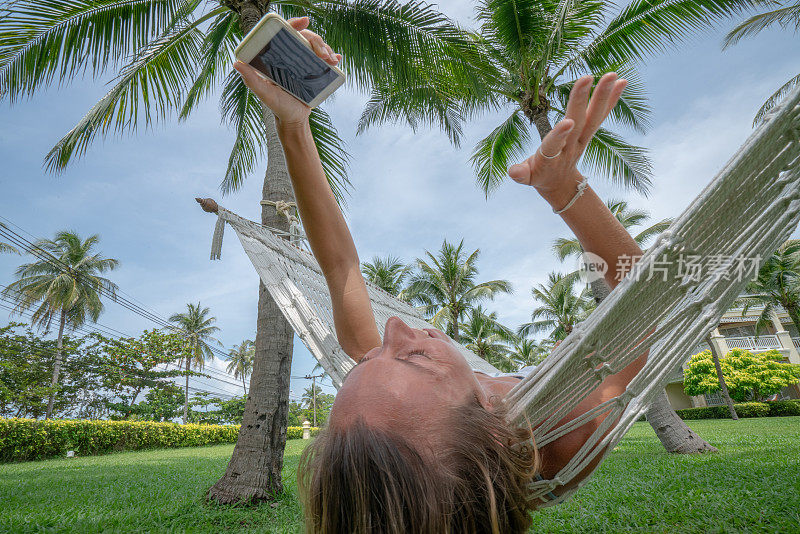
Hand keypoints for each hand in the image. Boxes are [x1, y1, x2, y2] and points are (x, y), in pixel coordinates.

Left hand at [233, 16, 341, 126]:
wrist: (294, 119)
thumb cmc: (277, 106)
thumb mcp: (264, 93)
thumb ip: (251, 79)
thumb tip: (237, 62)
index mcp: (277, 56)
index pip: (285, 33)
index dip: (294, 23)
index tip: (304, 21)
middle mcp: (290, 57)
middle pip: (304, 37)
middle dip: (316, 40)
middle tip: (322, 53)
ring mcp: (304, 63)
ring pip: (316, 47)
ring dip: (326, 49)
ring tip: (330, 60)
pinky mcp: (315, 71)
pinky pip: (325, 59)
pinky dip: (333, 57)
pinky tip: (336, 60)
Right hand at [508, 72, 626, 193]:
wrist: (561, 184)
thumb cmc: (539, 175)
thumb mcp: (527, 178)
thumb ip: (520, 173)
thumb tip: (512, 172)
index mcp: (551, 158)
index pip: (554, 145)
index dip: (559, 135)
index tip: (567, 122)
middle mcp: (570, 147)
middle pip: (577, 124)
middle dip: (581, 101)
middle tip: (588, 77)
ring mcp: (582, 140)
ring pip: (593, 117)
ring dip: (602, 96)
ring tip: (612, 75)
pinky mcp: (589, 133)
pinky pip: (602, 115)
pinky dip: (612, 99)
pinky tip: (622, 81)